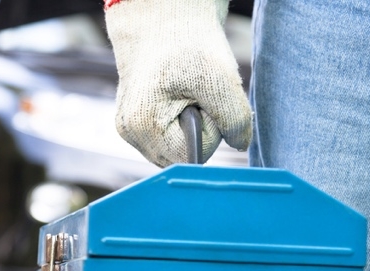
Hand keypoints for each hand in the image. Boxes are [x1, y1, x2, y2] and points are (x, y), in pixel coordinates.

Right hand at [105, 0, 251, 166]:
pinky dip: (182, 118)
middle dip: (200, 128)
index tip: (204, 95)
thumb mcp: (221, 79)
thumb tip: (239, 144)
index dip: (210, 128)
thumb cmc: (186, 40)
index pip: (194, 156)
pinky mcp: (135, 120)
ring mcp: (130, 128)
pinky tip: (179, 94)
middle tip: (196, 92)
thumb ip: (236, 121)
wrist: (162, 13)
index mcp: (143, 128)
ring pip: (177, 146)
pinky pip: (170, 136)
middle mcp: (130, 134)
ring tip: (186, 90)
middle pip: (182, 155)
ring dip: (192, 123)